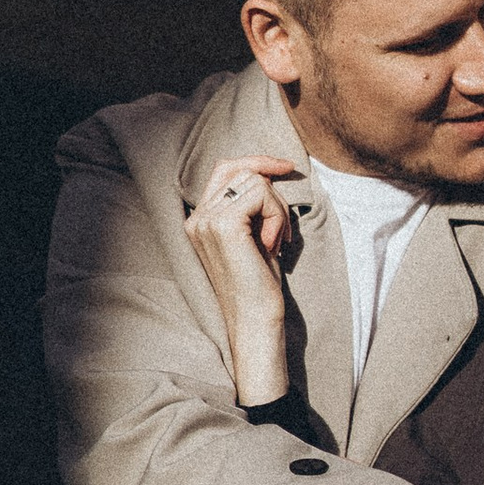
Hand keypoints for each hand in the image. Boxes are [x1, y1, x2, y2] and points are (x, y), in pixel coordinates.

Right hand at [183, 155, 298, 406]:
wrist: (255, 322)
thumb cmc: (258, 287)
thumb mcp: (253, 237)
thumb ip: (250, 206)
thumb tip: (267, 173)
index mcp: (199, 220)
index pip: (225, 170)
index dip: (257, 162)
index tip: (286, 168)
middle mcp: (197, 217)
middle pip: (243, 172)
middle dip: (273, 197)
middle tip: (280, 235)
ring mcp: (207, 220)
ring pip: (256, 182)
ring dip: (277, 210)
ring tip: (275, 243)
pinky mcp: (224, 224)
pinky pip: (262, 195)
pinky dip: (277, 217)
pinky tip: (272, 246)